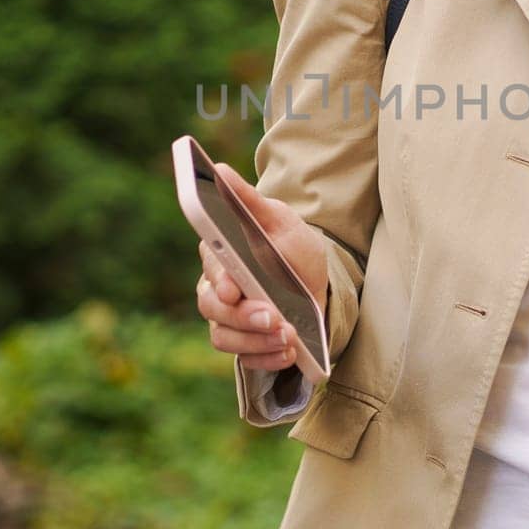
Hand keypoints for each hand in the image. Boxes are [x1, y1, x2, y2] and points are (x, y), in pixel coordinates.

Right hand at [194, 163, 329, 373]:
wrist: (317, 281)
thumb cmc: (291, 246)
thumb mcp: (278, 219)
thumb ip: (248, 200)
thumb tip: (219, 169)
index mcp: (219, 254)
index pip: (211, 269)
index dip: (222, 281)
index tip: (237, 289)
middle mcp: (216, 289)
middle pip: (213, 309)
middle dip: (245, 318)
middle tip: (276, 319)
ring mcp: (227, 320)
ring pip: (226, 338)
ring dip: (258, 342)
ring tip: (288, 338)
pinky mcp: (244, 344)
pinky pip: (245, 359)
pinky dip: (267, 359)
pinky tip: (288, 353)